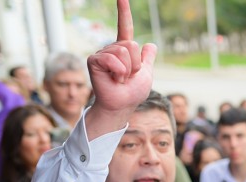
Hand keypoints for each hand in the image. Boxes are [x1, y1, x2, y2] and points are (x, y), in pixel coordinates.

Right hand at [85, 0, 156, 139]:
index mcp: (124, 50)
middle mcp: (112, 49)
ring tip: (121, 79)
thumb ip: (148, 59)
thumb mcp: (146, 74)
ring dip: (127, 69)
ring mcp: (102, 53)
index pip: (124, 27)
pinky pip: (112, 58)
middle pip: (131, 44)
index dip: (123, 11)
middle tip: (128, 76)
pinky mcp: (94, 60)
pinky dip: (118, 71)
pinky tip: (114, 79)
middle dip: (136, 64)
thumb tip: (151, 44)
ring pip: (124, 52)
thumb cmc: (133, 92)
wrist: (122, 104)